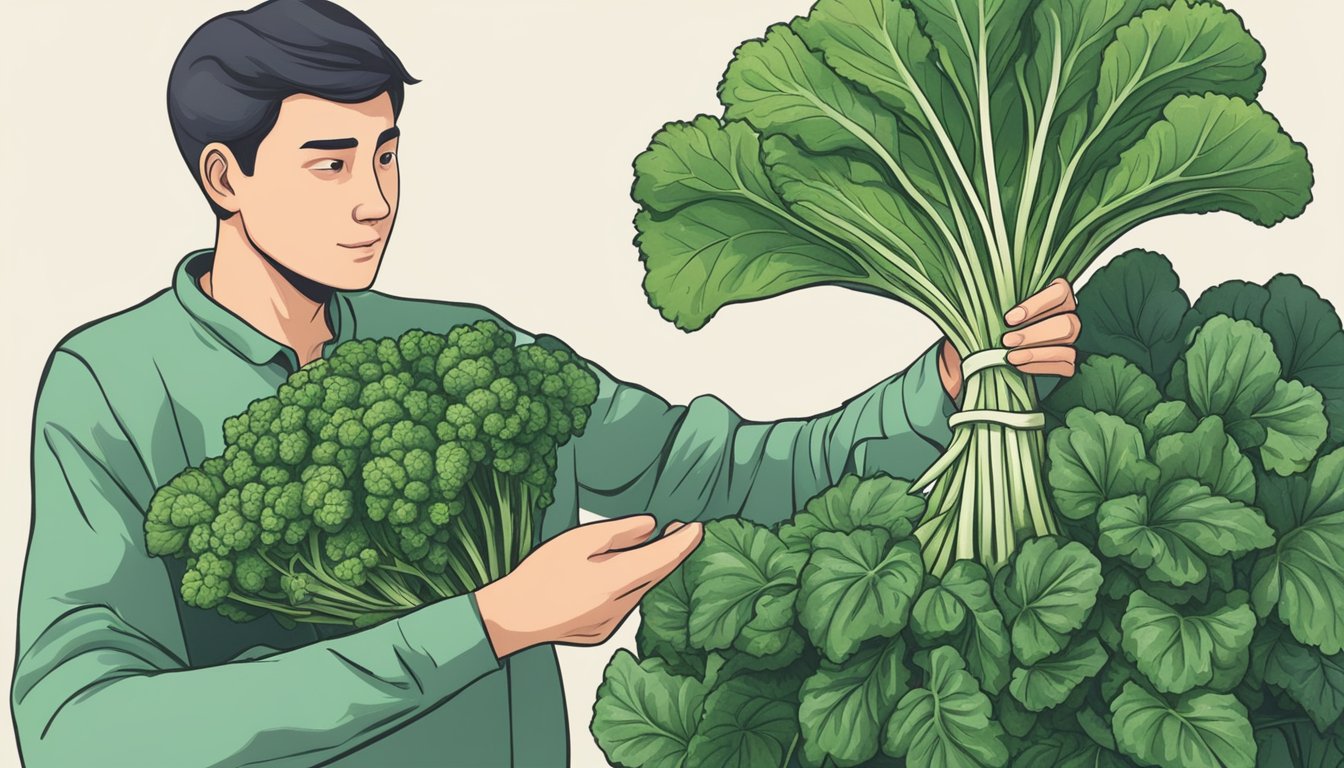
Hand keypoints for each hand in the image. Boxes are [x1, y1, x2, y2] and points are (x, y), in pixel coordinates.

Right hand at [474, 515, 702, 657]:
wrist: (512, 617)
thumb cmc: (541, 574)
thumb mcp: (579, 540)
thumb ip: (619, 531)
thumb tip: (651, 526)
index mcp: (617, 580)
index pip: (664, 559)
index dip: (685, 542)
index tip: (698, 527)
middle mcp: (621, 606)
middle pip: (657, 576)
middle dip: (671, 552)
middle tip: (681, 528)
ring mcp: (612, 623)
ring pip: (640, 591)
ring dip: (648, 569)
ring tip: (651, 545)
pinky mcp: (600, 633)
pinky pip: (622, 605)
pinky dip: (625, 587)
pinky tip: (611, 575)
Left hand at [938, 278, 1079, 399]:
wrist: (985, 348)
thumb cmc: (991, 319)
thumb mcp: (988, 304)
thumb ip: (993, 297)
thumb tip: (978, 286)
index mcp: (1054, 292)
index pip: (1059, 292)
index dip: (1037, 305)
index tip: (1008, 319)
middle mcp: (1068, 313)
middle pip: (1066, 323)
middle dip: (1035, 334)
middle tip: (1007, 340)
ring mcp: (1071, 338)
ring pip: (1067, 345)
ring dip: (1037, 353)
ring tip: (1010, 357)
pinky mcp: (1067, 360)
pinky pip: (1065, 365)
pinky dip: (1041, 366)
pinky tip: (1019, 366)